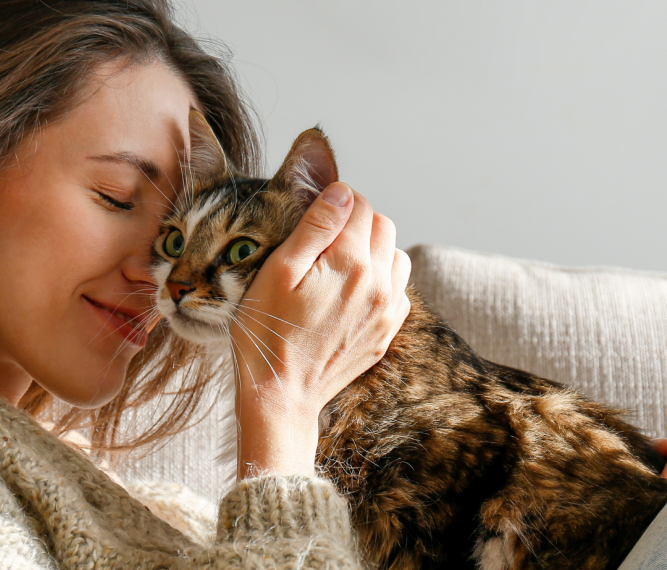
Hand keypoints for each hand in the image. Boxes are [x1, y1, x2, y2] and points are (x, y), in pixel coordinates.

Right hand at [231, 182, 411, 477]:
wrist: (282, 394)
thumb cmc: (267, 332)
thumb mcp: (278, 271)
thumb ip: (314, 227)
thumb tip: (341, 193)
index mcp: (350, 262)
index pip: (359, 204)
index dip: (336, 201)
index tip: (315, 214)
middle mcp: (378, 283)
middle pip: (382, 225)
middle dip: (356, 222)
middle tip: (323, 239)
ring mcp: (387, 310)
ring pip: (396, 255)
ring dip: (373, 250)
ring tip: (339, 264)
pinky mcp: (386, 331)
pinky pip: (398, 289)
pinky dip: (381, 280)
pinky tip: (352, 292)